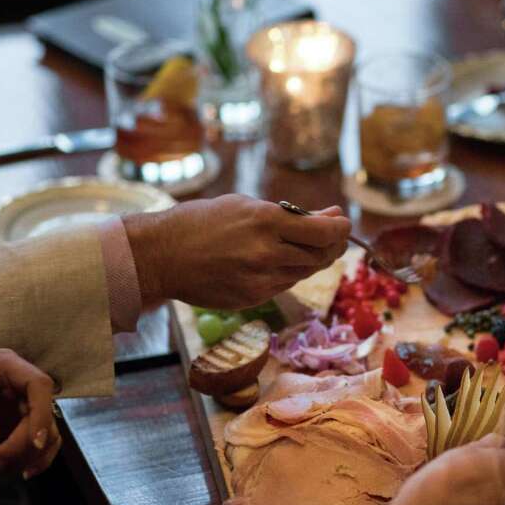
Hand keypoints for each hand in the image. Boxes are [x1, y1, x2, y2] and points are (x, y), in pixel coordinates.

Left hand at [0, 349, 59, 479]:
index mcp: (4, 365)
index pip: (39, 385)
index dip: (42, 413)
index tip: (33, 442)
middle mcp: (19, 383)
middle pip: (45, 412)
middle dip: (26, 443)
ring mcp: (21, 405)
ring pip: (47, 430)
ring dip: (31, 454)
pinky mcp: (19, 424)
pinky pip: (39, 442)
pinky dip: (33, 458)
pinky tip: (19, 472)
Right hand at [124, 196, 350, 309]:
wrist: (161, 256)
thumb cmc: (201, 222)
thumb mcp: (245, 205)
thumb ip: (288, 214)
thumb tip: (330, 218)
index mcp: (266, 221)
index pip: (324, 232)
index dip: (340, 229)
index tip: (343, 224)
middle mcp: (267, 253)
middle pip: (321, 256)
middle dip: (334, 246)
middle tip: (334, 237)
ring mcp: (260, 280)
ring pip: (305, 273)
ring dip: (312, 260)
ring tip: (306, 246)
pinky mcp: (253, 299)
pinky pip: (283, 285)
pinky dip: (289, 272)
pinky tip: (279, 261)